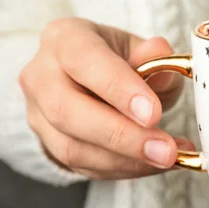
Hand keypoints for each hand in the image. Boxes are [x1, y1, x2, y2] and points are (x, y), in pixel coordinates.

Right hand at [19, 17, 191, 178]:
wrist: (93, 81)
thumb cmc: (120, 61)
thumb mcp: (140, 49)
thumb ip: (154, 56)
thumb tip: (161, 53)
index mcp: (65, 38)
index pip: (84, 60)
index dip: (118, 88)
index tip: (153, 114)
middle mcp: (41, 75)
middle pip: (68, 112)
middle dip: (122, 136)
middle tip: (165, 150)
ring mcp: (39, 114)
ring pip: (73, 148)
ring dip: (127, 160)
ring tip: (169, 158)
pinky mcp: (49, 146)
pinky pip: (84, 167)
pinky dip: (125, 169)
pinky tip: (154, 164)